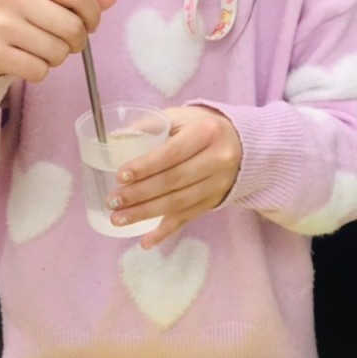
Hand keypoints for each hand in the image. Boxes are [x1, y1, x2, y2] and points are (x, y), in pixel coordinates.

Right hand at [0, 0, 115, 81]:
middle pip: (72, 28)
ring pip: (57, 53)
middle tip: (65, 43)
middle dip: (76, 42)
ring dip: (57, 58)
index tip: (88, 25)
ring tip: (41, 50)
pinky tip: (26, 60)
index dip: (93, 16)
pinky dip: (39, 72)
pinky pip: (38, 71)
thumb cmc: (18, 12)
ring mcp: (1, 25)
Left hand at [106, 106, 242, 248]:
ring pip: (178, 203)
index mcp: (208, 133)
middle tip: (112, 201)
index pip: (172, 153)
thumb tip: (118, 137)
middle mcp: (218, 160)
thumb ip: (153, 124)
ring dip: (146, 213)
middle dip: (140, 193)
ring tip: (118, 218)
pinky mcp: (214, 201)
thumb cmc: (203, 127)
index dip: (146, 166)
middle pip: (174, 181)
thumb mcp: (183, 116)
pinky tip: (146, 241)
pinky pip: (187, 218)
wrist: (243, 144)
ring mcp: (217, 184)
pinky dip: (165, 231)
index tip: (121, 175)